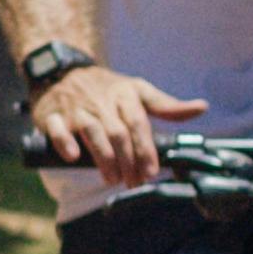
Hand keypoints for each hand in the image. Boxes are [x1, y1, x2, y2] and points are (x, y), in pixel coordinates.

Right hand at [29, 62, 205, 192]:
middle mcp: (100, 100)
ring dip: (103, 157)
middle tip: (133, 182)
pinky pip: (56, 128)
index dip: (145, 149)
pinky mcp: (50, 115)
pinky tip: (73, 157)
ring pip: (91, 131)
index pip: (138, 122)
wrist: (61, 71)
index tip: (150, 172)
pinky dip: (65, 142)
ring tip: (112, 178)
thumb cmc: (105, 88)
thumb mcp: (137, 91)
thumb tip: (202, 108)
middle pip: (117, 132)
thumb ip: (166, 105)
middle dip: (127, 160)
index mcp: (124, 94)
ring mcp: (75, 108)